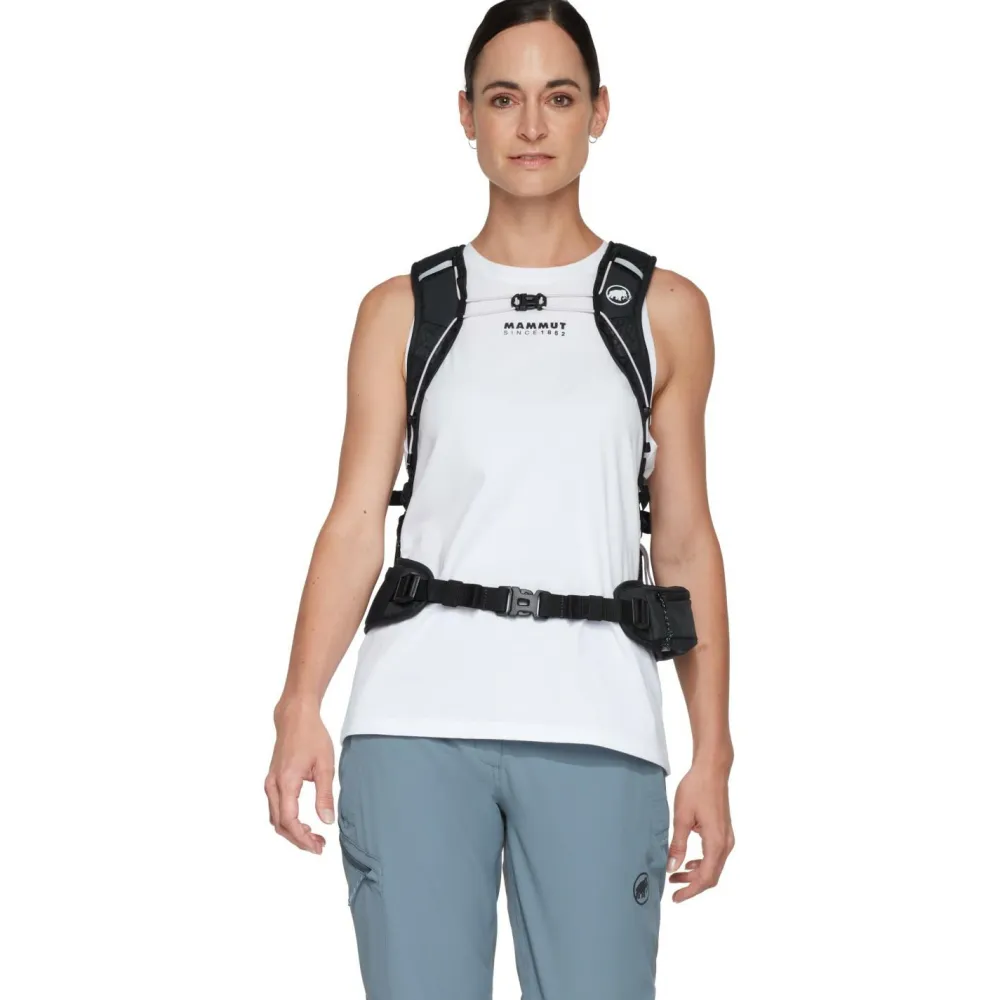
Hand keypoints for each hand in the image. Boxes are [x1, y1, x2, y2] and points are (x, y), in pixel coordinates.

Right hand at [264, 698, 336, 853]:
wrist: (294, 718)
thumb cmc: (311, 736)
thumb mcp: (325, 765)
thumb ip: (325, 795)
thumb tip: (327, 821)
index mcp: (286, 782)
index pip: (289, 820)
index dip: (302, 838)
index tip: (317, 846)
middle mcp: (273, 785)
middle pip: (279, 824)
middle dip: (298, 839)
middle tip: (319, 846)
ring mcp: (270, 783)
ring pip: (275, 818)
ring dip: (293, 831)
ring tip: (315, 837)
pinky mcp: (272, 781)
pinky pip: (275, 808)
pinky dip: (287, 820)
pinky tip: (304, 823)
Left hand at [666, 758, 734, 901]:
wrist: (712, 770)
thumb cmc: (696, 789)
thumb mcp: (681, 817)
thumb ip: (677, 844)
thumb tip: (672, 868)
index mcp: (716, 842)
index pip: (705, 877)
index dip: (690, 890)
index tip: (675, 897)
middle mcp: (726, 843)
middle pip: (712, 876)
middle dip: (692, 885)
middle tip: (673, 890)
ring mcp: (727, 838)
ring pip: (714, 867)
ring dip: (696, 874)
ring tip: (676, 875)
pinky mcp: (724, 832)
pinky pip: (715, 856)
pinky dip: (702, 863)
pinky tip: (689, 862)